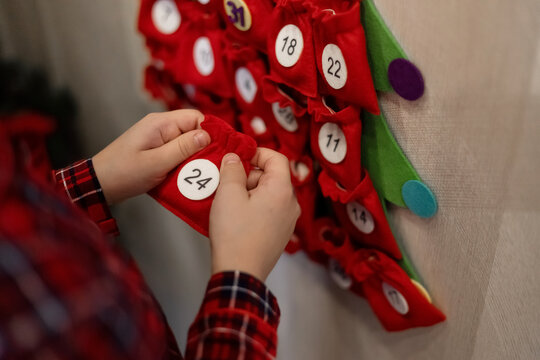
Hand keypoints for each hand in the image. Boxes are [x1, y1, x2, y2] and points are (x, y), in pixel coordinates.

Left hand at [93, 110, 209, 204]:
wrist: (100, 184)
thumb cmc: (124, 172)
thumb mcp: (156, 162)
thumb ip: (183, 148)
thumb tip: (207, 135)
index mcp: (161, 123)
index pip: (197, 118)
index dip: (211, 132)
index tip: (221, 151)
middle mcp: (162, 126)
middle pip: (194, 130)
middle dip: (205, 148)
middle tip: (213, 166)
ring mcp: (159, 138)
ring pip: (188, 143)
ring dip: (195, 158)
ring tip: (203, 173)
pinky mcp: (157, 149)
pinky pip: (179, 152)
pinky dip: (185, 163)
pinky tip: (188, 176)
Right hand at [209, 148, 300, 281]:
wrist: (240, 272)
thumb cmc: (235, 234)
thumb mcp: (228, 194)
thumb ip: (232, 169)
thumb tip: (234, 158)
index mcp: (282, 190)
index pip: (276, 158)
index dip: (256, 152)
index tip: (237, 156)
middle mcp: (290, 204)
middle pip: (272, 176)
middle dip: (248, 174)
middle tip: (226, 181)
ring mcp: (287, 221)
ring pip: (268, 194)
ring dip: (248, 191)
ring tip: (227, 200)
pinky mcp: (279, 234)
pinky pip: (268, 210)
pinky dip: (253, 207)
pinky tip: (235, 216)